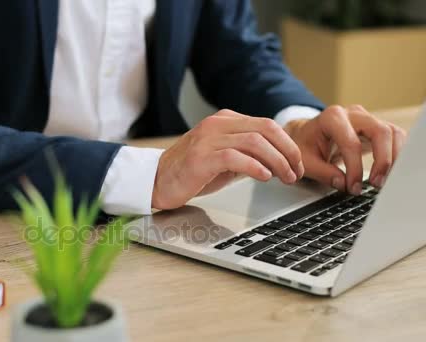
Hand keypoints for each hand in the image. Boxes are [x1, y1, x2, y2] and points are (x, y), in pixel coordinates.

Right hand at [152, 109, 303, 209]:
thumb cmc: (190, 173)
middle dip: (288, 151)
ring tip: (285, 177)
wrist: (156, 181)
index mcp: (224, 121)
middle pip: (265, 129)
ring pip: (255, 142)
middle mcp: (217, 124)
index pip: (266, 124)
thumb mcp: (224, 159)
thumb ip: (247, 154)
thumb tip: (278, 161)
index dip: (287, 144)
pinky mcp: (200, 157)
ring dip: (277, 161)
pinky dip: (255, 167)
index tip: (297, 164)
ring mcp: (207, 139)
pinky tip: (264, 177)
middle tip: (296, 171)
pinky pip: (235, 157)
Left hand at [284, 105, 406, 194]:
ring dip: (393, 158)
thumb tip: (343, 184)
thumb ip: (323, 173)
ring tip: (384, 179)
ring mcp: (366, 119)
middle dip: (382, 160)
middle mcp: (352, 114)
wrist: (306, 134)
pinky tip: (390, 171)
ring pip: (392, 133)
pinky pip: (394, 137)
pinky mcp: (375, 127)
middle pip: (380, 131)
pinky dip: (397, 154)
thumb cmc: (305, 145)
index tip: (353, 187)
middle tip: (376, 183)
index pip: (351, 143)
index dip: (355, 168)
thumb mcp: (306, 161)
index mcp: (331, 118)